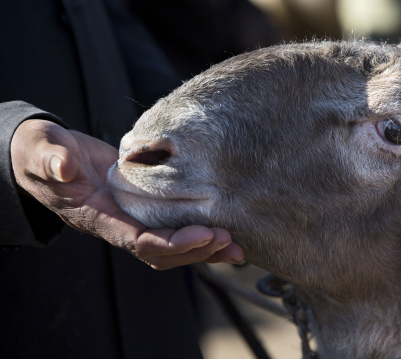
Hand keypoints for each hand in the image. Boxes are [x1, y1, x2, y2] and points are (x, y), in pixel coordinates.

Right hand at [10, 119, 243, 268]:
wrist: (53, 157)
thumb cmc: (45, 155)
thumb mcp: (42, 152)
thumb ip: (51, 160)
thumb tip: (64, 167)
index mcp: (98, 218)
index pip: (138, 241)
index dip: (172, 243)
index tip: (204, 233)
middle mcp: (120, 225)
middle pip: (163, 251)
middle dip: (197, 250)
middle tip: (230, 241)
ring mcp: (134, 218)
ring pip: (173, 245)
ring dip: (205, 249)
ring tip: (237, 246)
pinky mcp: (146, 207)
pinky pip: (174, 226)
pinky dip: (199, 233)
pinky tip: (224, 232)